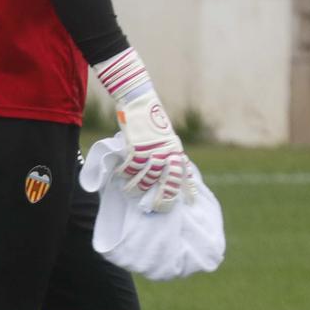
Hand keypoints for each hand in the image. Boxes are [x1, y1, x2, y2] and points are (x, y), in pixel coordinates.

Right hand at [92, 48, 188, 210]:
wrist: (140, 101)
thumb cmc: (151, 120)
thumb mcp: (165, 137)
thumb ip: (168, 153)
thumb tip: (166, 170)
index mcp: (175, 151)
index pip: (185, 174)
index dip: (188, 189)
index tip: (190, 203)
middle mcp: (166, 152)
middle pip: (169, 182)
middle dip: (164, 198)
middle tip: (158, 208)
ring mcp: (152, 150)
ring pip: (147, 177)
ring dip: (137, 187)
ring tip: (130, 192)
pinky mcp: (136, 146)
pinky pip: (131, 165)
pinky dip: (124, 172)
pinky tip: (119, 174)